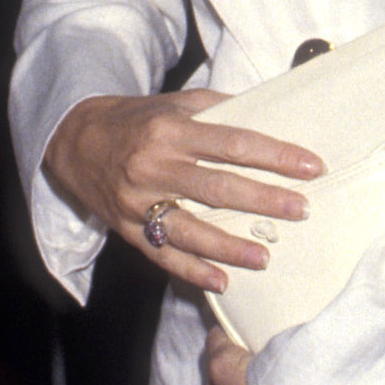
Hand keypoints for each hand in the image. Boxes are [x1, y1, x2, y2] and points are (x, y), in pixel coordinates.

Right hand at [42, 91, 320, 294]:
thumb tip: (267, 116)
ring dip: (230, 247)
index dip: (275, 155)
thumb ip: (218, 109)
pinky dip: (192, 270)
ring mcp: (138, 201)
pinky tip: (222, 281)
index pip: (234, 143)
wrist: (73, 141)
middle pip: (217, 188)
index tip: (312, 166)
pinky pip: (162, 254)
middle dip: (264, 200)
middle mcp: (155, 165)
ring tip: (265, 257)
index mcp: (172, 130)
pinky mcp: (126, 228)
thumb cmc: (136, 120)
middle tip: (302, 210)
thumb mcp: (174, 103)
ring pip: (190, 229)